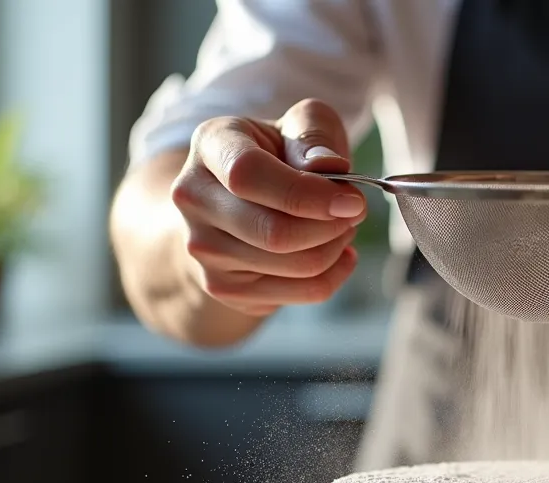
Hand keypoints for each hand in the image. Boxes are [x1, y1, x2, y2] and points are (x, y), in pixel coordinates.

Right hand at [169, 98, 366, 316]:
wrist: (236, 199)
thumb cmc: (279, 155)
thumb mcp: (301, 124)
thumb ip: (315, 135)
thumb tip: (329, 167)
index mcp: (211, 143)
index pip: (248, 175)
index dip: (307, 194)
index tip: (351, 201)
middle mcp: (194, 196)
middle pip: (275, 233)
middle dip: (332, 226)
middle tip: (354, 211)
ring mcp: (202, 247)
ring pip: (296, 266)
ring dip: (336, 247)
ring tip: (340, 227)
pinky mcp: (222, 286)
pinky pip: (301, 292)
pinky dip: (333, 273)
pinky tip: (334, 252)